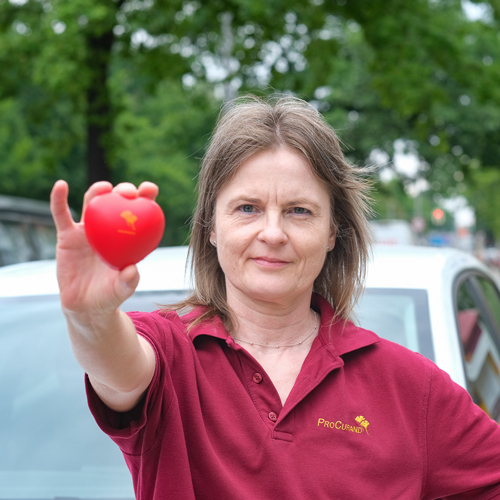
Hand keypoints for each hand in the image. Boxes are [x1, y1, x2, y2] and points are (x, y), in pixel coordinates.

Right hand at [50, 180, 158, 318]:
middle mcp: (109, 230)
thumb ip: (128, 282)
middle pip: (117, 202)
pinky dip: (59, 199)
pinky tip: (61, 185)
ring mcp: (88, 231)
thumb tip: (132, 270)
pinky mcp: (67, 236)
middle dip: (124, 191)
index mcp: (127, 237)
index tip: (150, 189)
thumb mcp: (121, 290)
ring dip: (98, 191)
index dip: (146, 196)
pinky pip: (61, 214)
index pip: (140, 212)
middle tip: (128, 193)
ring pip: (92, 203)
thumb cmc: (109, 295)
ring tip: (104, 188)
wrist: (85, 306)